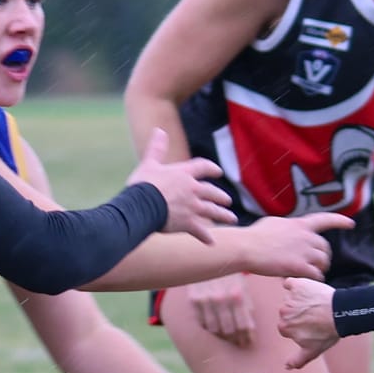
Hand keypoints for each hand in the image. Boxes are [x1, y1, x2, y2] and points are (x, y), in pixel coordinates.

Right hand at [126, 129, 236, 243]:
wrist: (141, 206)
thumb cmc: (143, 184)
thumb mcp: (149, 163)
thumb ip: (157, 148)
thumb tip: (159, 130)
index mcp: (184, 174)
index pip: (203, 167)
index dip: (211, 169)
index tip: (218, 171)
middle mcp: (192, 190)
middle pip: (212, 192)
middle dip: (220, 197)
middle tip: (228, 201)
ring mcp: (192, 207)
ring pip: (212, 211)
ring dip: (223, 215)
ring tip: (232, 219)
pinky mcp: (188, 224)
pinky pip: (200, 231)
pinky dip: (206, 237)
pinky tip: (212, 242)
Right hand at [185, 273, 256, 345]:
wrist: (209, 257)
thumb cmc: (230, 274)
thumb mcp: (242, 286)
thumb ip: (247, 306)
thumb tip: (249, 330)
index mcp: (238, 294)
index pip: (244, 325)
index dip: (246, 337)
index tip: (248, 342)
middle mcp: (221, 298)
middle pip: (229, 330)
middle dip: (235, 339)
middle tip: (238, 342)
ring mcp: (206, 300)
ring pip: (214, 329)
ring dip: (222, 336)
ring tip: (227, 337)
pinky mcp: (193, 300)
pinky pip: (202, 322)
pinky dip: (209, 328)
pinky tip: (215, 327)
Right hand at [235, 212, 351, 281]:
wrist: (246, 247)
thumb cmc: (254, 236)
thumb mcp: (273, 223)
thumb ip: (287, 227)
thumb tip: (289, 229)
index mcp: (300, 224)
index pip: (326, 220)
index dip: (340, 221)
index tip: (351, 224)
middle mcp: (306, 237)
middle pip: (325, 248)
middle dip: (324, 257)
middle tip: (318, 264)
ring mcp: (304, 252)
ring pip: (323, 262)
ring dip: (320, 269)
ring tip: (311, 273)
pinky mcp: (299, 267)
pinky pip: (316, 275)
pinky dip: (314, 279)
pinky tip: (307, 281)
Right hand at [277, 277, 340, 368]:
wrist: (341, 313)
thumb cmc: (328, 333)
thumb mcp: (312, 351)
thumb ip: (297, 360)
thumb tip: (286, 367)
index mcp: (284, 328)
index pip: (287, 326)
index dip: (300, 326)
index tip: (312, 325)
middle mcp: (283, 313)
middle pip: (288, 312)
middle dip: (298, 313)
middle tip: (315, 314)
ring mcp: (289, 298)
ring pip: (290, 298)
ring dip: (299, 300)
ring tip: (316, 304)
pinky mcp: (297, 285)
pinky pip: (290, 283)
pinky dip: (294, 285)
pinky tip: (306, 289)